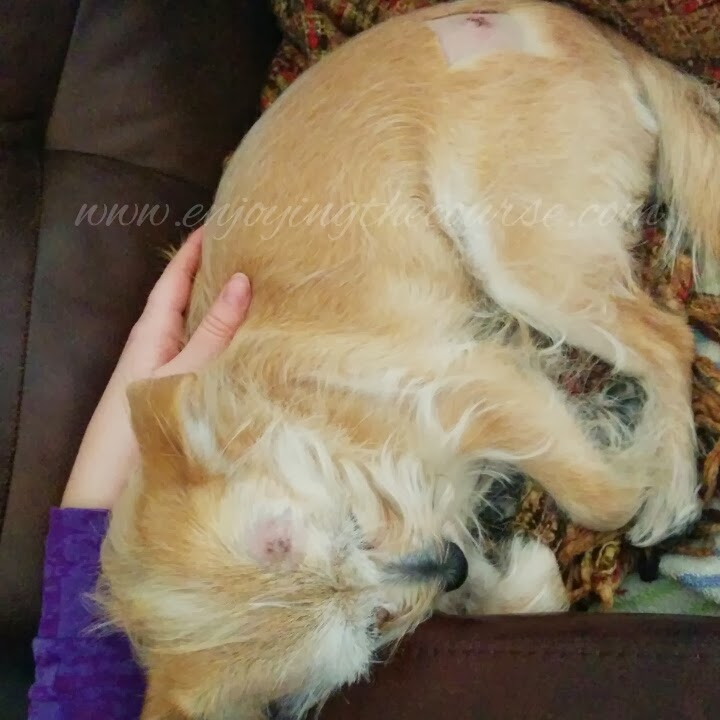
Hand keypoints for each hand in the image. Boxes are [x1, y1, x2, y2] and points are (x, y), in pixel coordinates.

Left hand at [61, 226, 250, 508]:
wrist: (111, 486)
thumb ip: (213, 331)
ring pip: (198, 328)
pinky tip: (246, 343)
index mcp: (152, 330)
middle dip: (213, 274)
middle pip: (188, 300)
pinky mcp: (177, 392)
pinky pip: (205, 354)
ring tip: (257, 289)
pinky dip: (224, 340)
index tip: (220, 222)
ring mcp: (168, 369)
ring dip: (221, 308)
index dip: (195, 249)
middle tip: (250, 252)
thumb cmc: (141, 421)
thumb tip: (243, 280)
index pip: (175, 278)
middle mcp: (158, 344)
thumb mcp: (182, 370)